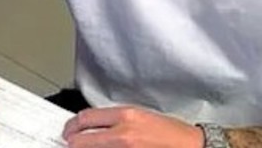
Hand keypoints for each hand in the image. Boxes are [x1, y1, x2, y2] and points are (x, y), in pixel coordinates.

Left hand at [62, 106, 203, 147]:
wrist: (191, 147)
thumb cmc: (173, 134)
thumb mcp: (142, 117)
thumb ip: (117, 121)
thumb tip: (97, 126)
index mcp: (126, 117)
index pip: (86, 118)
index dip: (73, 126)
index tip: (70, 130)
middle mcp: (122, 134)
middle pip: (81, 139)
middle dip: (72, 142)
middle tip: (69, 143)